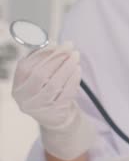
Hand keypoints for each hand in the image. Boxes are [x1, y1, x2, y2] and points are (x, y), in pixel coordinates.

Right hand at [12, 43, 94, 159]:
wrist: (55, 116)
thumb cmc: (46, 90)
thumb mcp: (37, 78)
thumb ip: (42, 61)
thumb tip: (54, 44)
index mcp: (18, 86)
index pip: (26, 67)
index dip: (42, 54)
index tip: (57, 43)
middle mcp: (25, 98)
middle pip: (40, 75)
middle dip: (57, 58)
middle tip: (70, 47)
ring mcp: (40, 107)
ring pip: (54, 84)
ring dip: (66, 67)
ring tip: (76, 56)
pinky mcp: (56, 111)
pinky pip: (66, 93)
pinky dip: (73, 79)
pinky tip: (78, 69)